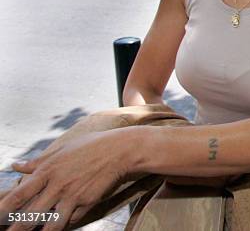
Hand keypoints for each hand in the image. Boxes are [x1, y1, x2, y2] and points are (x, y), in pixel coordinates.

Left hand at [0, 130, 132, 230]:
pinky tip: (56, 228)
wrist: (120, 150)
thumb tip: (15, 165)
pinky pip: (70, 221)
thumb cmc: (90, 146)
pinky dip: (62, 226)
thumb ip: (37, 161)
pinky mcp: (87, 203)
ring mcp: (73, 196)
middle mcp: (58, 185)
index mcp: (48, 170)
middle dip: (17, 230)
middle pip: (31, 215)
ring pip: (50, 224)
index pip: (20, 195)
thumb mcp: (62, 149)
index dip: (4, 209)